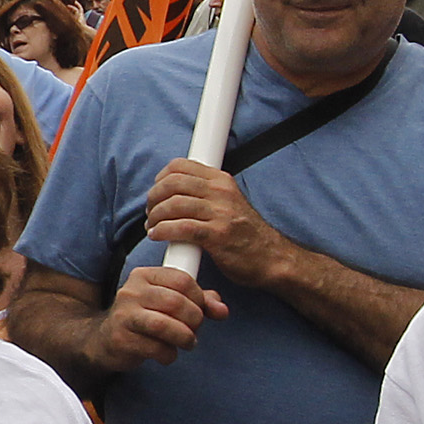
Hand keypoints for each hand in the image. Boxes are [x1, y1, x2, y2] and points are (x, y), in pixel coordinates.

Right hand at [94, 262, 225, 372]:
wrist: (106, 340)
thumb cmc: (144, 319)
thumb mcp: (167, 303)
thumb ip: (197, 302)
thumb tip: (222, 309)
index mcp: (144, 276)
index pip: (182, 279)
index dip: (199, 297)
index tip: (201, 310)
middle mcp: (131, 291)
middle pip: (176, 302)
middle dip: (194, 320)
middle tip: (195, 330)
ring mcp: (123, 315)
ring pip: (165, 325)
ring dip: (185, 338)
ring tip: (187, 343)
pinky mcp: (121, 339)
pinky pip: (155, 348)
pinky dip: (169, 354)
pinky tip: (167, 354)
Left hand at [142, 159, 293, 290]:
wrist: (272, 258)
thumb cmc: (246, 234)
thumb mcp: (229, 202)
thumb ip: (205, 194)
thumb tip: (172, 192)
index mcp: (221, 181)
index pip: (180, 166)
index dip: (160, 178)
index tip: (156, 192)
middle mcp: (221, 192)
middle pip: (172, 183)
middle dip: (154, 198)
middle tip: (150, 212)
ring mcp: (220, 213)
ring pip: (174, 204)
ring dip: (155, 217)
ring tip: (153, 227)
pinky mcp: (218, 235)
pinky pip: (181, 228)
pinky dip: (163, 231)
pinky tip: (158, 236)